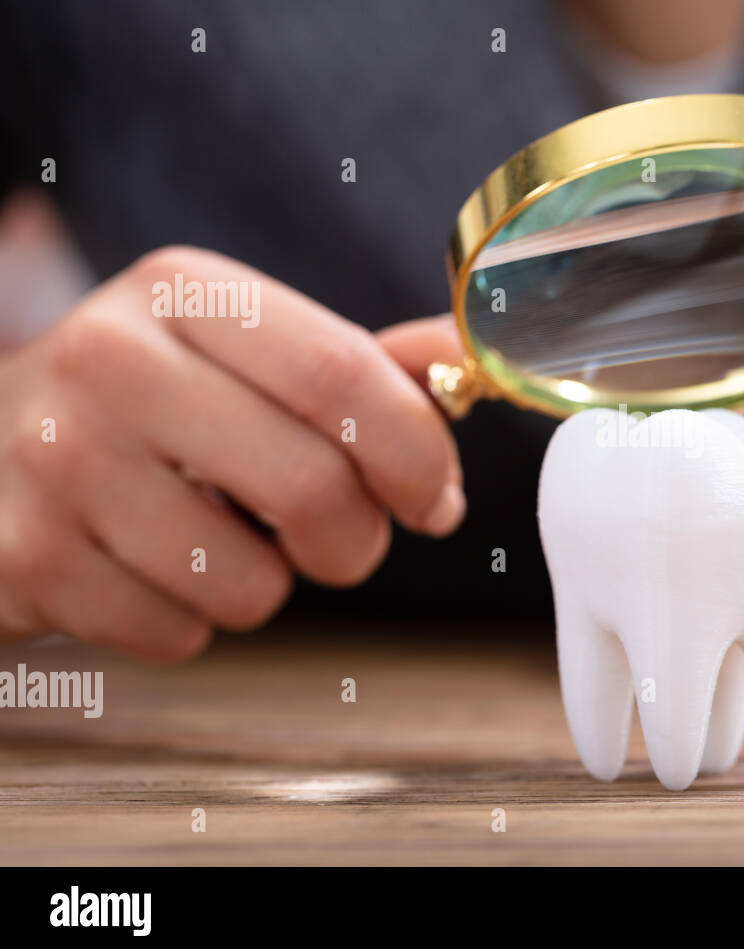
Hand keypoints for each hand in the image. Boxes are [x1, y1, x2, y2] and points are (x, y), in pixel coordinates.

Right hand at [0, 246, 463, 659]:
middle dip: (357, 541)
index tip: (435, 500)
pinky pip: (178, 633)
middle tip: (341, 540)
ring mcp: (53, 460)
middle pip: (311, 486)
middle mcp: (110, 359)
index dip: (416, 454)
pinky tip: (151, 566)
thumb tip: (472, 359)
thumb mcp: (247, 354)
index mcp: (187, 292)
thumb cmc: (152, 403)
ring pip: (248, 581)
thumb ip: (362, 364)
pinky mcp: (24, 557)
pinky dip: (193, 618)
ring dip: (267, 585)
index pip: (343, 375)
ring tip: (220, 541)